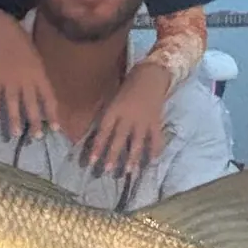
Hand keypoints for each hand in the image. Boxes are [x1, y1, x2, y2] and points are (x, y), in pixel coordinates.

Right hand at [0, 12, 56, 141]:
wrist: (2, 30)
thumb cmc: (22, 44)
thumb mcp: (37, 60)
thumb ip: (40, 79)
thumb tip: (44, 100)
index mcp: (39, 74)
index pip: (49, 97)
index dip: (52, 114)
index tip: (56, 129)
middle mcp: (25, 79)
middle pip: (31, 104)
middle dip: (34, 122)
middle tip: (36, 138)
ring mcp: (8, 79)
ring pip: (12, 103)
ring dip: (14, 119)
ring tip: (15, 134)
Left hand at [84, 60, 170, 178]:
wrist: (150, 76)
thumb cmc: (128, 87)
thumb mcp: (113, 99)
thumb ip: (108, 116)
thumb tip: (100, 136)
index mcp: (114, 110)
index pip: (103, 132)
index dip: (97, 147)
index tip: (91, 161)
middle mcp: (128, 117)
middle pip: (119, 140)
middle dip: (112, 156)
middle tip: (106, 170)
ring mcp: (143, 120)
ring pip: (137, 142)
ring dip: (132, 158)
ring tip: (128, 172)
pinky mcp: (156, 122)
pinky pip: (155, 139)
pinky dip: (155, 150)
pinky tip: (152, 161)